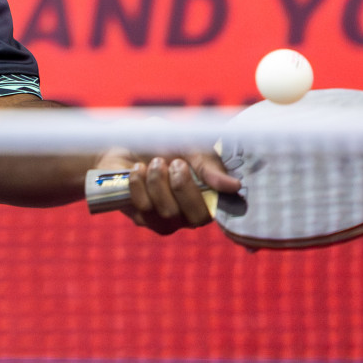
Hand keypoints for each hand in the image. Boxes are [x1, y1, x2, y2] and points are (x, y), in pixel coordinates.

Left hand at [93, 146, 240, 234]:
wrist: (127, 142)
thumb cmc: (166, 144)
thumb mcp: (191, 148)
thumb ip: (210, 167)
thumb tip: (234, 186)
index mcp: (203, 201)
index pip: (208, 214)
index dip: (196, 193)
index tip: (182, 163)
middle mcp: (184, 217)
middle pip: (190, 218)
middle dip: (179, 186)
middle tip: (172, 161)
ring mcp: (161, 219)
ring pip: (163, 212)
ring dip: (157, 181)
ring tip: (154, 162)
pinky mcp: (138, 217)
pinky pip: (141, 207)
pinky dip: (139, 183)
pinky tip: (137, 168)